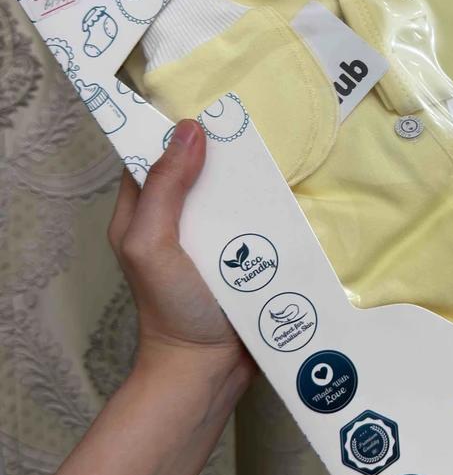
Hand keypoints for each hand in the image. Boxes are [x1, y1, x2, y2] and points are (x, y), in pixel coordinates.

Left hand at [108, 119, 254, 387]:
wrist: (208, 369)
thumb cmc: (171, 308)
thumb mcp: (152, 243)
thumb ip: (164, 188)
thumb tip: (190, 130)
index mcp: (141, 213)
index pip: (151, 155)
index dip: (172, 129)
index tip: (205, 105)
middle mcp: (175, 220)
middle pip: (197, 168)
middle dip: (221, 148)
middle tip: (252, 123)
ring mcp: (210, 238)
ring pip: (230, 191)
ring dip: (250, 176)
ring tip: (279, 150)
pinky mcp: (242, 255)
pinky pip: (255, 218)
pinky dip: (269, 205)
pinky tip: (289, 190)